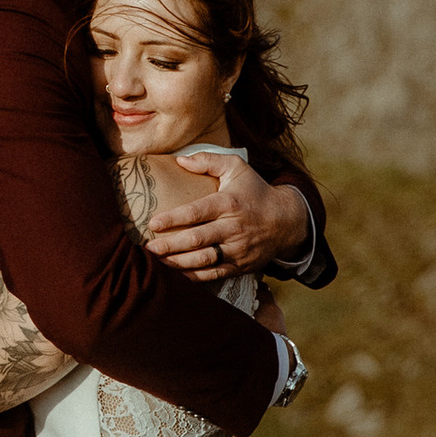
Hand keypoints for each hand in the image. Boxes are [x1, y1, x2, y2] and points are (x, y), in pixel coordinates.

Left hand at [147, 150, 311, 281]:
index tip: (153, 223)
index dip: (173, 218)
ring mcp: (238, 249)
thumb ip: (208, 161)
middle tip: (148, 247)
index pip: (197, 212)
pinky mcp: (240, 266)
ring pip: (204, 260)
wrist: (287, 221)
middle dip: (170, 245)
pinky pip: (214, 274)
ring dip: (178, 262)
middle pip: (197, 239)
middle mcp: (234, 228)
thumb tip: (180, 160)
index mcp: (229, 203)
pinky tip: (176, 272)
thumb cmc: (255, 191)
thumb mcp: (237, 168)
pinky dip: (194, 276)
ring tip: (158, 260)